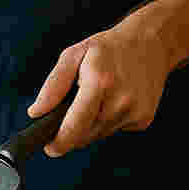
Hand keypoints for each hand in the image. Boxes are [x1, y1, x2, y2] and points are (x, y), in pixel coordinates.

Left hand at [26, 14, 174, 157]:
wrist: (152, 43)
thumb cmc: (110, 47)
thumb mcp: (74, 55)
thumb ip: (53, 85)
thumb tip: (36, 112)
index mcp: (99, 82)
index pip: (74, 126)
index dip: (58, 142)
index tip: (49, 147)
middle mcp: (120, 101)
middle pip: (84, 136)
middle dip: (72, 131)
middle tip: (70, 111)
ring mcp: (135, 112)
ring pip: (99, 135)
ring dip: (90, 125)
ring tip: (96, 98)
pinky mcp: (144, 120)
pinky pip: (114, 130)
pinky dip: (108, 121)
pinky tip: (113, 101)